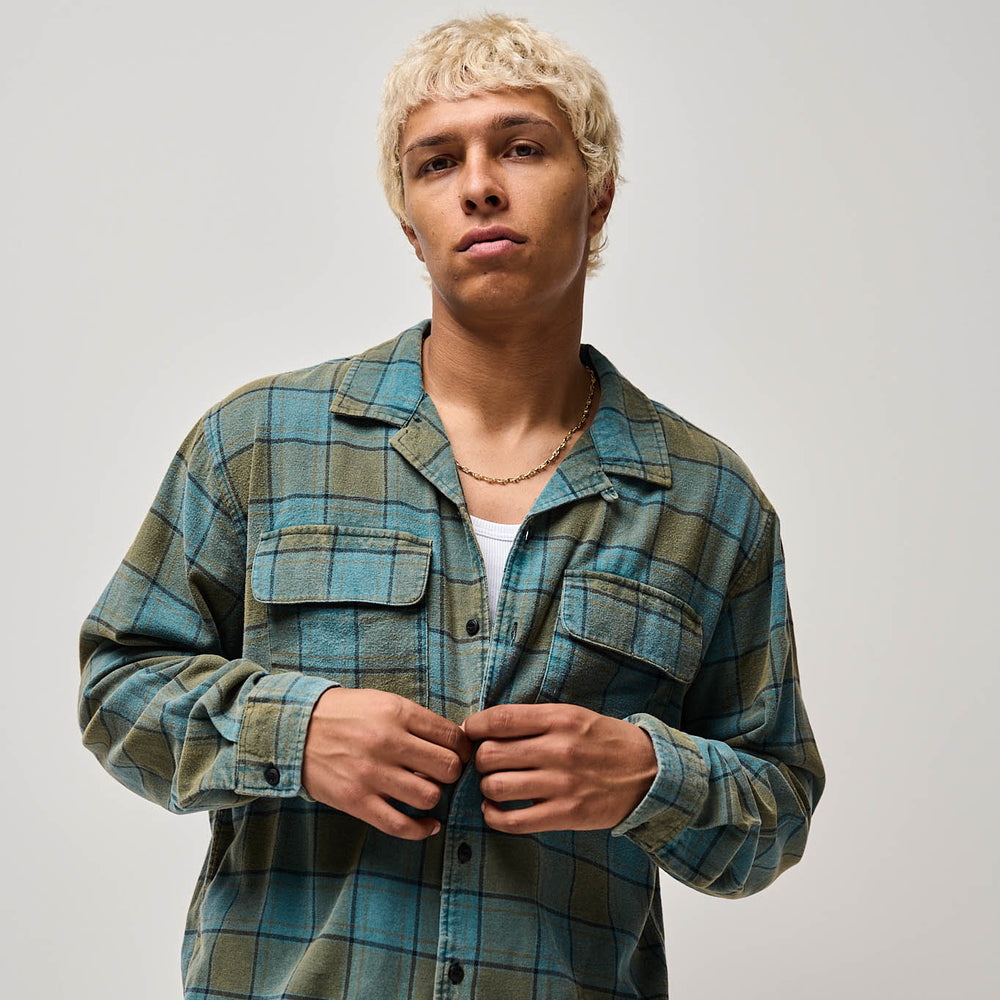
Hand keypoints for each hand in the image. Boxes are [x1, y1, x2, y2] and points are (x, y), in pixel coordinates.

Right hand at [302, 687, 472, 839]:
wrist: (296, 729)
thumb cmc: (347, 714)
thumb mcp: (384, 703)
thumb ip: (418, 721)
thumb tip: (456, 742)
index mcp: (397, 713)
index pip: (452, 736)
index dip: (464, 749)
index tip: (461, 755)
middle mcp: (387, 742)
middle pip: (447, 768)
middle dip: (453, 773)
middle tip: (444, 773)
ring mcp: (371, 774)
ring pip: (429, 797)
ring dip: (435, 797)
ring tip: (427, 791)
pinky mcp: (357, 801)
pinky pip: (400, 825)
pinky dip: (422, 830)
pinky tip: (429, 825)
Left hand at [462, 703, 657, 833]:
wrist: (651, 773)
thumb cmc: (605, 741)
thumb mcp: (573, 716)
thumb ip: (534, 720)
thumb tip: (486, 728)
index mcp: (560, 719)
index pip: (500, 719)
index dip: (474, 727)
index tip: (469, 733)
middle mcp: (559, 749)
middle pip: (491, 754)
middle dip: (479, 760)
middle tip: (486, 763)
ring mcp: (563, 784)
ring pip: (496, 787)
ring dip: (486, 788)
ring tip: (494, 786)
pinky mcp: (567, 814)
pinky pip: (514, 821)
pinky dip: (494, 817)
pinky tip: (495, 811)